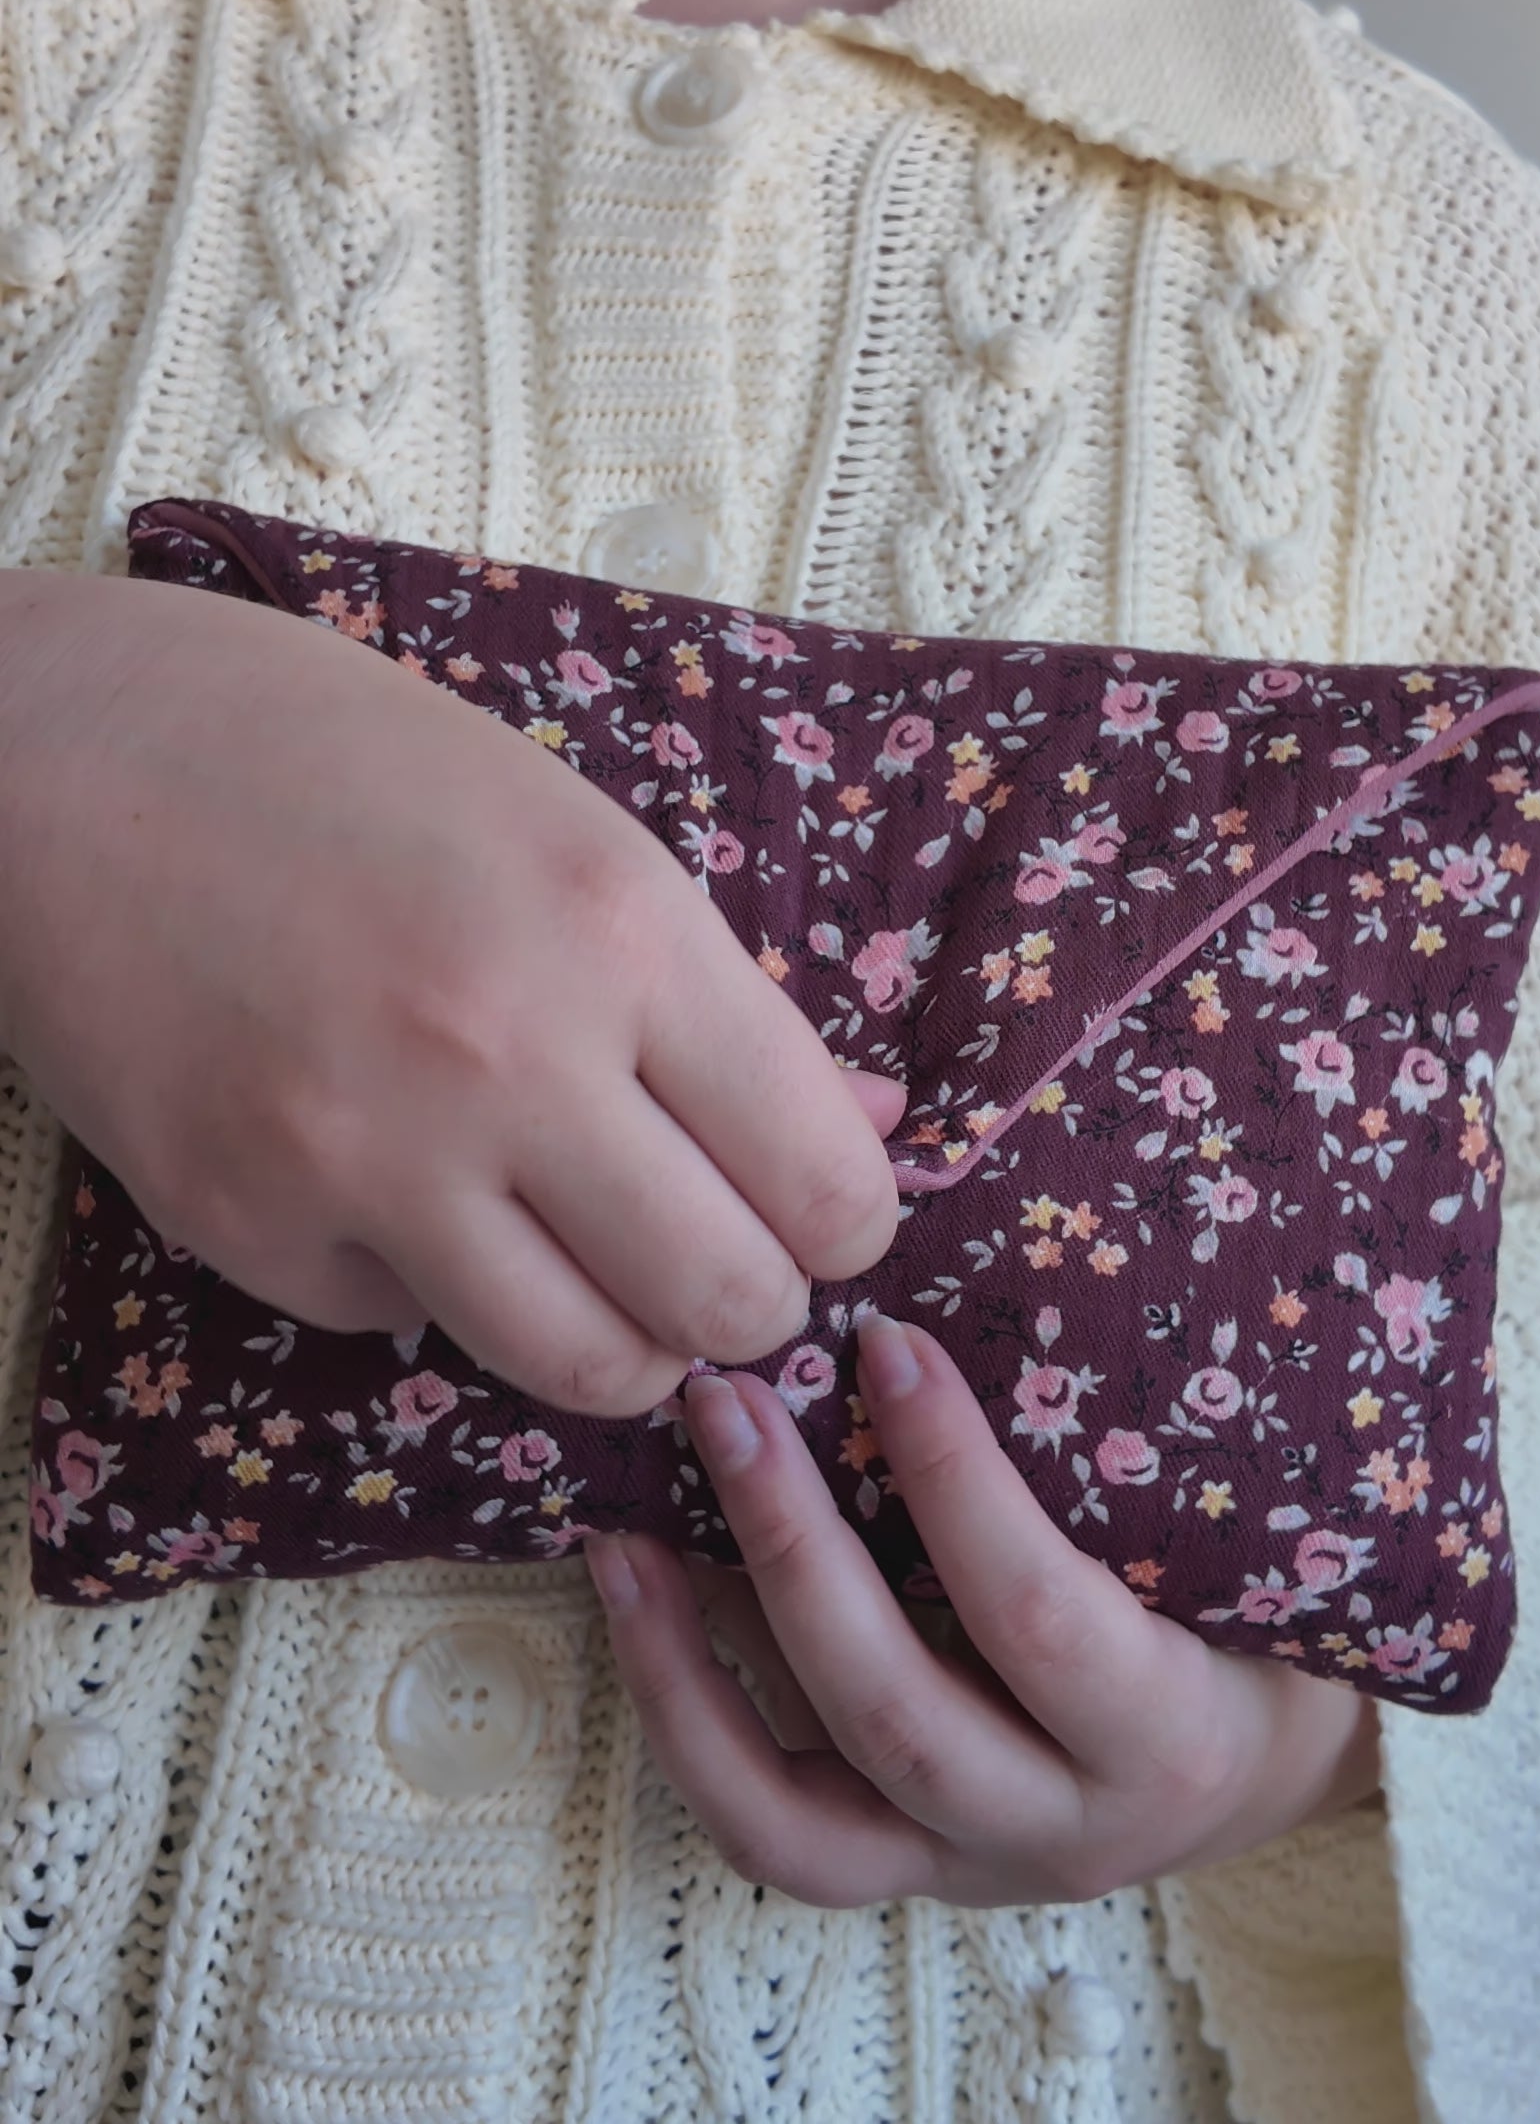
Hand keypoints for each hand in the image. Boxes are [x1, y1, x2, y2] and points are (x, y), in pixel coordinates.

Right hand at [0, 568, 900, 1414]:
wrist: (71, 756)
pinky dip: (430, 1281)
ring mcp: (368, 1154)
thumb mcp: (570, 832)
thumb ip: (724, 1000)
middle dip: (749, 1304)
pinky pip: (410, 1324)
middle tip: (714, 1262)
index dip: (846, 1223)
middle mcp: (509, 1053)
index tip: (818, 1216)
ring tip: (599, 1275)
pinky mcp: (250, 1225)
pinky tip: (396, 1183)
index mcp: (620, 927)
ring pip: (591, 1367)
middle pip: (730, 1301)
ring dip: (623, 1342)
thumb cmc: (343, 767)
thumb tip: (875, 1134)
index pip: (827, 1177)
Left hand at [588, 1316, 1380, 1906]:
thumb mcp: (1228, 1530)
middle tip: (727, 1398)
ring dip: (693, 1661)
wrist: (1262, 1768)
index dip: (956, 1482)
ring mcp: (963, 1865)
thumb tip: (965, 1221)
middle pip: (899, 1712)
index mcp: (1167, 1732)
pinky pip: (765, 1833)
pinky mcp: (892, 1877)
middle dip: (795, 1548)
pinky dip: (683, 1725)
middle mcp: (1062, 1824)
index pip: (1040, 1618)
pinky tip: (631, 1605)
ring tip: (623, 1531)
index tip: (891, 1342)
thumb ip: (1117, 1434)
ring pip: (801, 1812)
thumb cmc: (1248, 1602)